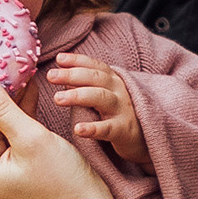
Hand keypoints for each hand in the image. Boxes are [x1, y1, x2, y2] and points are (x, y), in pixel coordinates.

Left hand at [48, 54, 149, 168]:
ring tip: (57, 98)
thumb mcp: (103, 95)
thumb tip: (59, 72)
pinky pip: (107, 128)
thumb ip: (84, 84)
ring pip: (100, 97)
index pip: (95, 66)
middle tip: (50, 76)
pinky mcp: (123, 130)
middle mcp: (118, 91)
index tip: (59, 59)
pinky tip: (77, 129)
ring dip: (78, 96)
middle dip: (72, 75)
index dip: (77, 60)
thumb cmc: (118, 115)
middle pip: (95, 78)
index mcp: (113, 81)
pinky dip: (92, 128)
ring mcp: (122, 110)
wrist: (147, 139)